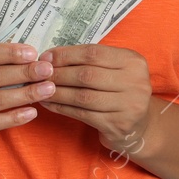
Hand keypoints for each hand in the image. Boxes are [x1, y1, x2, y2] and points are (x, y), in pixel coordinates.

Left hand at [35, 44, 153, 155]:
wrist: (139, 126)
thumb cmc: (119, 91)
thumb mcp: (115, 70)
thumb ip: (91, 61)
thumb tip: (50, 57)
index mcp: (133, 61)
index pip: (94, 53)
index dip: (67, 54)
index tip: (46, 57)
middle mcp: (135, 82)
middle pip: (87, 74)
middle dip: (59, 74)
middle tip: (39, 74)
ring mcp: (129, 105)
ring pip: (83, 96)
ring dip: (57, 92)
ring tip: (39, 89)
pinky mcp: (118, 125)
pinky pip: (83, 114)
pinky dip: (62, 108)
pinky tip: (49, 104)